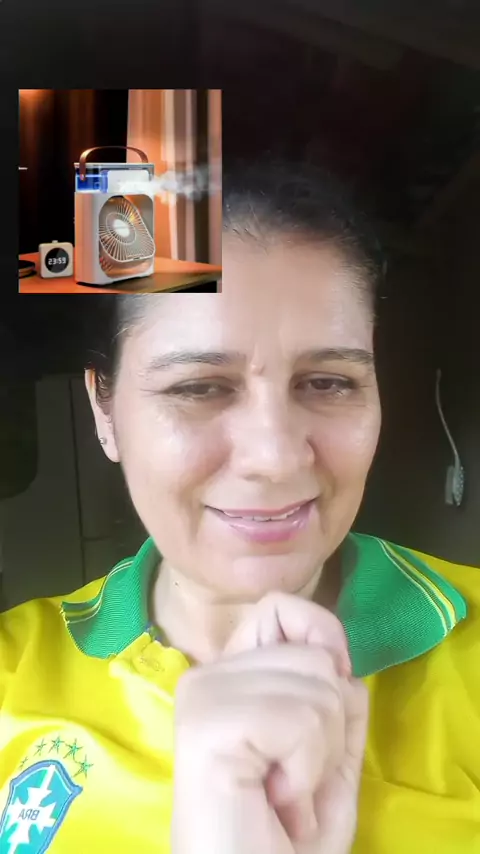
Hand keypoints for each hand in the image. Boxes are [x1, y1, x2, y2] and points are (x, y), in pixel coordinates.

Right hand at [171, 592, 368, 853]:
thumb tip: (341, 657)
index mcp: (230, 675)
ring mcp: (203, 695)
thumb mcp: (329, 756)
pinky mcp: (206, 724)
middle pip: (314, 653)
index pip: (281, 608)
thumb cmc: (285, 835)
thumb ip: (338, 700)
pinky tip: (273, 797)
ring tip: (283, 791)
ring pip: (316, 684)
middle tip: (293, 776)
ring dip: (319, 755)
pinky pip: (299, 720)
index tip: (322, 705)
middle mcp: (208, 674)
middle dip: (330, 726)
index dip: (321, 641)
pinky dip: (306, 771)